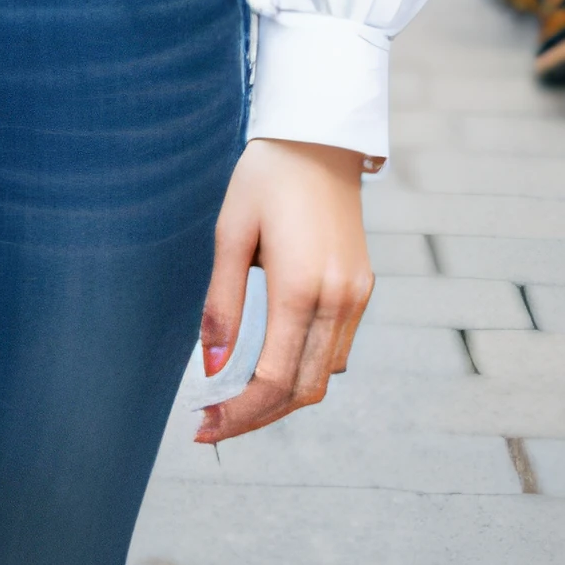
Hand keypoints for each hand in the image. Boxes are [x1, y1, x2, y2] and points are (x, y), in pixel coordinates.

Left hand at [196, 138, 373, 442]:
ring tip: (237, 397)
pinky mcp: (363, 288)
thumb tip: (209, 369)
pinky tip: (272, 361)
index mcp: (301, 287)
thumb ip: (222, 305)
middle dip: (258, 416)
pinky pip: (337, 348)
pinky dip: (305, 368)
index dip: (236, 413)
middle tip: (213, 423)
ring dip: (283, 397)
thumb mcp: (231, 235)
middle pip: (302, 391)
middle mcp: (337, 299)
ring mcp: (356, 296)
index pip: (271, 379)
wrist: (319, 137)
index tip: (201, 426)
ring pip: (324, 376)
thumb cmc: (266, 178)